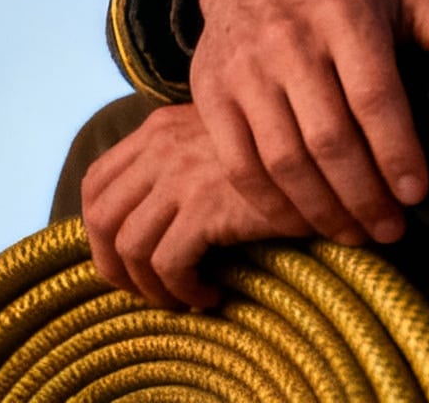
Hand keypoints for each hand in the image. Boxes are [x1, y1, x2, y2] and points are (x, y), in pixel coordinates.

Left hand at [82, 103, 310, 309]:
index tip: (127, 264)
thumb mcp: (219, 144)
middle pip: (100, 218)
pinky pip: (167, 263)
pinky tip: (211, 295)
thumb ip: (179, 163)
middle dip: (113, 268)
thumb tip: (143, 223)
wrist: (332, 155)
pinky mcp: (207, 206)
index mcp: (158, 129)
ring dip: (150, 288)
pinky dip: (181, 290)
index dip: (100, 233)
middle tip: (147, 293)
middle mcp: (161, 146)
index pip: (96, 182)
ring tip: (182, 299)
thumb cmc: (282, 159)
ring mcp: (181, 174)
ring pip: (129, 247)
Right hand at [190, 0, 428, 249]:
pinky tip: (305, 223)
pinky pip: (240, 165)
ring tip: (356, 234)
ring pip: (283, 159)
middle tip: (392, 231)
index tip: (418, 194)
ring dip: (322, 209)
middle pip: (327, 137)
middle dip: (364, 195)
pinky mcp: (210, 94)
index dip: (396, 151)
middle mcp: (289, 42)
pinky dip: (272, 205)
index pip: (373, 94)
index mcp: (344, 17)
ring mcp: (244, 70)